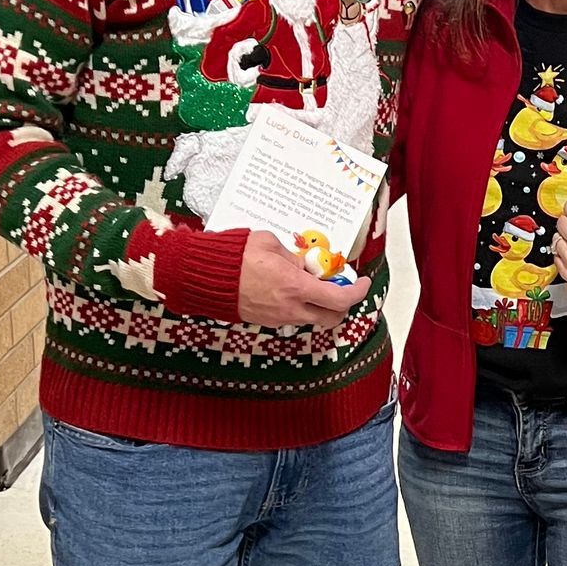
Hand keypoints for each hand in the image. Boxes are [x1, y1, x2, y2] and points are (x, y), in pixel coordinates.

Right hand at [236, 228, 368, 326]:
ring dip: (321, 306)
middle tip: (341, 285)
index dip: (358, 292)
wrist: (204, 276)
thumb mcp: (271, 244)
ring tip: (314, 285)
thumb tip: (304, 265)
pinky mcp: (266, 321)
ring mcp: (278, 318)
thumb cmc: (233, 256)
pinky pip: (294, 318)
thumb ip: (293, 257)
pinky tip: (293, 289)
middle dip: (343, 303)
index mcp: (296, 287)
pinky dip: (302, 307)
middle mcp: (291, 308)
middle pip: (333, 317)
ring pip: (313, 319)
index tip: (363, 282)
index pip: (341, 299)